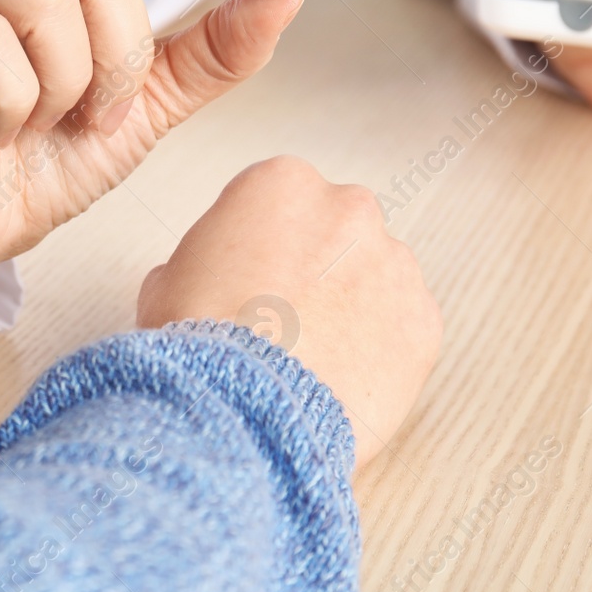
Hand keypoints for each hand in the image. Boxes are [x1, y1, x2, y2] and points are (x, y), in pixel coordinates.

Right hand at [136, 156, 440, 470]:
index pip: (277, 201)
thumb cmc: (202, 343)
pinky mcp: (424, 320)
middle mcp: (349, 209)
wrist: (245, 408)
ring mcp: (394, 264)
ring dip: (351, 306)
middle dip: (316, 267)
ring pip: (375, 277)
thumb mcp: (167, 281)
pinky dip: (380, 349)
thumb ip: (207, 258)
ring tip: (312, 357)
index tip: (250, 278)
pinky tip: (341, 378)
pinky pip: (403, 327)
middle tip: (282, 318)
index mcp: (282, 183)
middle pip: (335, 231)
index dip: (259, 245)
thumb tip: (215, 277)